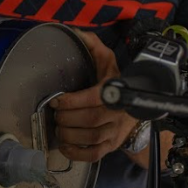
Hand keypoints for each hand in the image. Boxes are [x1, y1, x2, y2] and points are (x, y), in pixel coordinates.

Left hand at [53, 30, 138, 162]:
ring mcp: (115, 131)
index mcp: (114, 90)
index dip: (73, 101)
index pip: (96, 98)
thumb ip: (90, 43)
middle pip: (92, 120)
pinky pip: (94, 154)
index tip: (57, 100)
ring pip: (93, 138)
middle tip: (56, 114)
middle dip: (67, 118)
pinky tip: (65, 145)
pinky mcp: (110, 146)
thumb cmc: (112, 80)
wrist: (132, 105)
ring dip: (70, 135)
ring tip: (59, 128)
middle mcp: (117, 113)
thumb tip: (74, 33)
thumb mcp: (105, 58)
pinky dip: (77, 153)